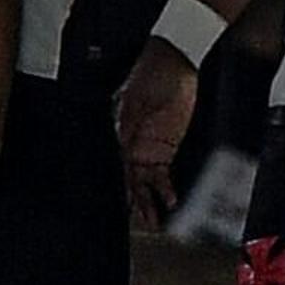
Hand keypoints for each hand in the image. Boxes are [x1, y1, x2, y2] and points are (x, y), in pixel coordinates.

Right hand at [116, 42, 201, 228]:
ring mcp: (146, 148)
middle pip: (126, 180)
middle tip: (133, 223)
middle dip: (130, 203)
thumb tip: (116, 144)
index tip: (115, 205)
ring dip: (147, 203)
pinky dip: (165, 190)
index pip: (111, 166)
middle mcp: (128, 145)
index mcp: (114, 132)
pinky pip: (162, 175)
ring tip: (151, 222)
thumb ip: (122, 123)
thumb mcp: (130, 99)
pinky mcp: (164, 149)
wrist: (173, 61)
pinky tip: (169, 202)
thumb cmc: (148, 71)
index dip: (114, 187)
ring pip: (143, 184)